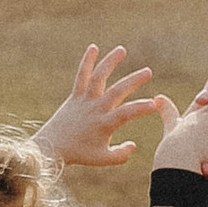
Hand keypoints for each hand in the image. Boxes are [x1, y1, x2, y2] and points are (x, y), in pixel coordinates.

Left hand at [35, 43, 160, 169]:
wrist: (52, 147)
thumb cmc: (80, 154)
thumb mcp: (103, 159)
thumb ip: (121, 155)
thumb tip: (134, 144)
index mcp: (104, 124)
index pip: (126, 114)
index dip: (140, 108)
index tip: (155, 104)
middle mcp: (95, 109)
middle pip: (117, 91)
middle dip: (133, 81)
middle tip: (148, 71)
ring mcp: (85, 100)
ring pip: (98, 77)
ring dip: (110, 62)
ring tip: (122, 50)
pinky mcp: (75, 95)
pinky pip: (81, 75)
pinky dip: (86, 61)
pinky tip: (93, 47)